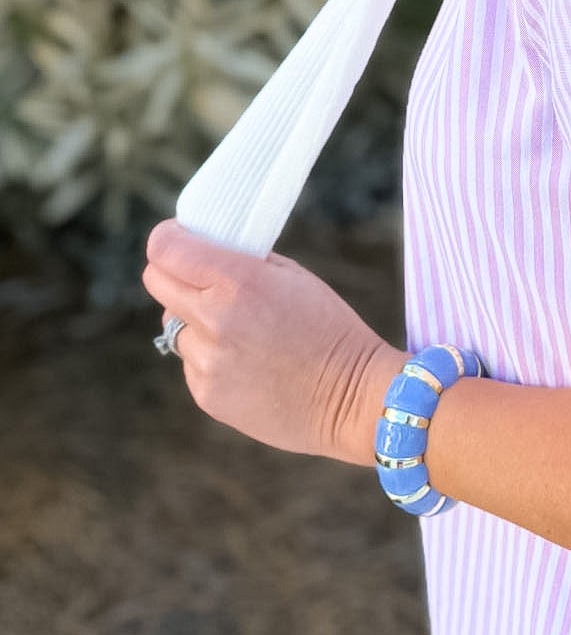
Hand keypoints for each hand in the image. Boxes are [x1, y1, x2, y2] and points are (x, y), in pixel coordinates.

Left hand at [142, 219, 406, 467]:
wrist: (350, 398)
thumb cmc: (330, 328)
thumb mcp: (294, 277)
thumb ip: (244, 262)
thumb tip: (207, 252)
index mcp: (237, 283)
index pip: (166, 250)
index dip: (168, 238)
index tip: (178, 236)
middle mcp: (214, 321)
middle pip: (156, 282)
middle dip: (171, 272)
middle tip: (197, 275)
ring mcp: (207, 362)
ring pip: (172, 326)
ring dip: (194, 320)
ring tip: (237, 328)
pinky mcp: (206, 394)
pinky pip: (190, 362)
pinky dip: (208, 355)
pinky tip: (246, 360)